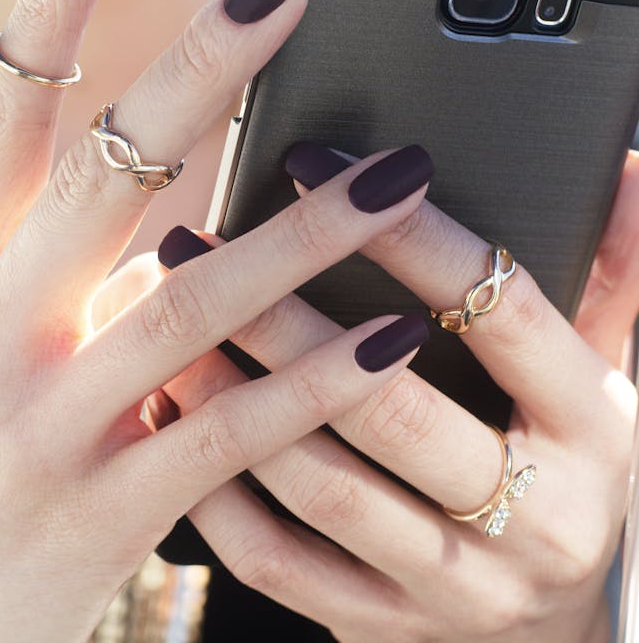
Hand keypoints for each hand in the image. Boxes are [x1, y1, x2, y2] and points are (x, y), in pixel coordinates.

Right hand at [0, 0, 437, 641]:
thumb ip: (57, 271)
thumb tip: (166, 195)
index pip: (0, 124)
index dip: (42, 17)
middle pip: (102, 180)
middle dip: (195, 74)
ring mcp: (47, 426)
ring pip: (188, 305)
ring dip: (305, 237)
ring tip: (401, 177)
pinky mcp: (106, 509)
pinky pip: (225, 431)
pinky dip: (311, 381)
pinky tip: (388, 336)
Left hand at [154, 146, 637, 641]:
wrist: (558, 633)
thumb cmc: (567, 474)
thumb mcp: (610, 379)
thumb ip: (613, 281)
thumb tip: (628, 169)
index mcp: (596, 433)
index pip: (501, 315)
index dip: (407, 235)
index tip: (316, 169)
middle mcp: (536, 520)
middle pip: (392, 407)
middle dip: (284, 320)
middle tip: (197, 249)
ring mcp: (453, 586)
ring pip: (324, 488)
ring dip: (234, 401)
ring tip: (172, 329)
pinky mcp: (379, 623)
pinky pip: (278, 563)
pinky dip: (217, 493)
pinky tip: (172, 422)